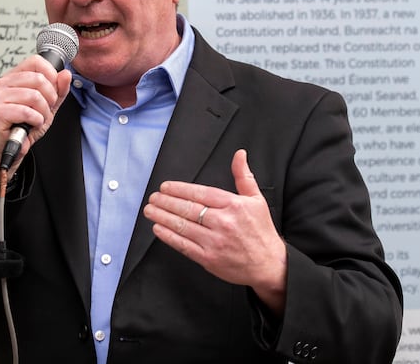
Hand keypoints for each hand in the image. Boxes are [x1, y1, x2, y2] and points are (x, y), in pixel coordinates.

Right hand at [0, 55, 71, 178]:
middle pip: (38, 79)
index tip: (53, 91)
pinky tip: (32, 124)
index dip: (51, 75)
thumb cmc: (27, 124)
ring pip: (34, 96)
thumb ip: (59, 89)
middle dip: (50, 98)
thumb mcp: (49, 105)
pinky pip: (26, 112)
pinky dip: (36, 120)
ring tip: (38, 118)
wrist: (13, 146)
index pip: (36, 61)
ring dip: (43, 112)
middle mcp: (4, 83)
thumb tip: (66, 74)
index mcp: (14, 77)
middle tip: (46, 109)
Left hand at [143, 149, 287, 313]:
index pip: (200, 193)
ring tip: (150, 210)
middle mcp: (223, 222)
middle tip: (153, 197)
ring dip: (163, 216)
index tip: (165, 187)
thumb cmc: (261, 231)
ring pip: (182, 226)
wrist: (269, 265)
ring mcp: (214, 241)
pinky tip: (158, 228)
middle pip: (188, 209)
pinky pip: (183, 245)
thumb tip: (239, 154)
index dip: (179, 189)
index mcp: (233, 205)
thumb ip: (244, 176)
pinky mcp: (209, 258)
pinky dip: (168, 236)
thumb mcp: (256, 199)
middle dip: (166, 202)